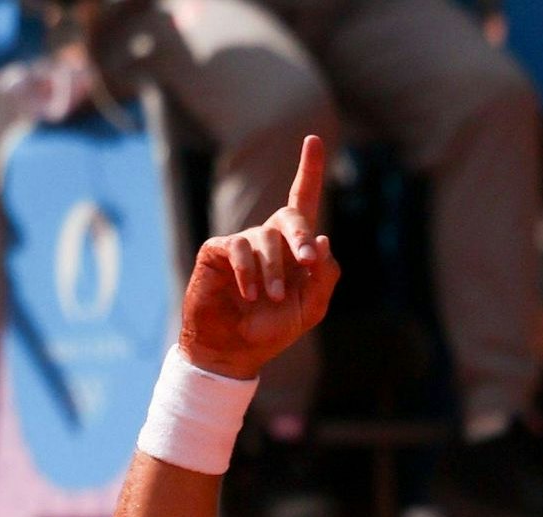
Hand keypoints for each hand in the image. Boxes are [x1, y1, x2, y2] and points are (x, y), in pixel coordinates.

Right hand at [179, 135, 337, 380]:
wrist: (233, 351)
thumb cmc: (272, 330)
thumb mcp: (311, 308)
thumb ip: (324, 276)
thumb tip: (322, 238)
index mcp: (293, 248)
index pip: (303, 201)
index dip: (309, 170)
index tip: (313, 139)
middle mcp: (268, 238)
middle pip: (291, 216)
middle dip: (301, 236)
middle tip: (307, 261)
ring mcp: (242, 242)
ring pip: (267, 239)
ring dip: (275, 271)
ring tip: (273, 297)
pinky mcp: (218, 250)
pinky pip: (240, 248)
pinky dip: (249, 272)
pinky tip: (249, 294)